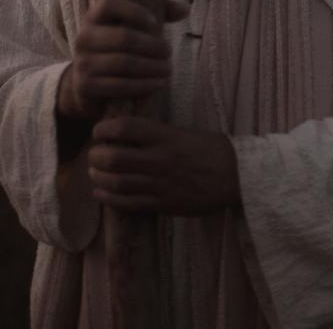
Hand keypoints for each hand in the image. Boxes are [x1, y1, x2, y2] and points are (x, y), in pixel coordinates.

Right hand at [58, 0, 188, 120]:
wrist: (88, 84)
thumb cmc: (118, 49)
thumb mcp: (133, 28)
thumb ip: (158, 13)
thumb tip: (184, 9)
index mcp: (94, 17)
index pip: (109, 4)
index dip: (135, 12)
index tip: (155, 23)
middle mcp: (83, 37)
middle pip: (123, 37)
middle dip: (153, 46)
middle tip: (169, 52)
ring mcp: (82, 62)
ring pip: (123, 63)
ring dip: (152, 67)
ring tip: (168, 69)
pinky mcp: (85, 86)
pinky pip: (119, 85)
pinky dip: (144, 85)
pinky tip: (159, 83)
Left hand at [89, 116, 240, 214]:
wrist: (237, 177)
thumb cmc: (213, 150)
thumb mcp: (186, 133)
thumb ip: (158, 134)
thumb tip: (128, 132)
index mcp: (167, 137)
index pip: (125, 128)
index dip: (105, 129)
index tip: (100, 131)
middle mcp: (160, 160)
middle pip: (113, 157)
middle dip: (96, 156)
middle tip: (94, 154)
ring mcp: (160, 184)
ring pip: (115, 182)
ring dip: (98, 177)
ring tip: (95, 173)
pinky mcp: (162, 204)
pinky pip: (127, 203)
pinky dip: (108, 198)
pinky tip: (102, 193)